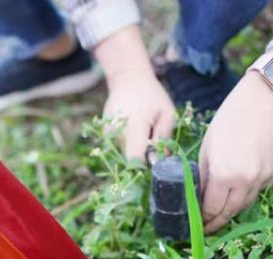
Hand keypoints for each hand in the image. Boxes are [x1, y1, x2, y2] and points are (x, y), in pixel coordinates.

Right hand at [92, 25, 174, 160]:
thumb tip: (160, 160)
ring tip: (143, 130)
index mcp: (135, 122)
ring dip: (136, 148)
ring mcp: (108, 131)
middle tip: (152, 138)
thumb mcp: (167, 113)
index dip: (146, 164)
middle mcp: (117, 128)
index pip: (135, 157)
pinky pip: (120, 146)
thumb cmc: (152, 96)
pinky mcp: (104, 132)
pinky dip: (129, 143)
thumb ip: (165, 137)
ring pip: (124, 153)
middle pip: (130, 157)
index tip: (156, 158)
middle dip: (143, 156)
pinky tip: (133, 128)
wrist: (128, 80)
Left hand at [198, 72, 272, 232]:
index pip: (213, 209)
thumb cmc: (227, 123)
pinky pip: (257, 190)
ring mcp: (262, 177)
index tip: (198, 226)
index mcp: (224, 174)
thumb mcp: (207, 149)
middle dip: (218, 222)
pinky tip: (237, 190)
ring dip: (232, 210)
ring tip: (221, 212)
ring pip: (246, 204)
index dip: (205, 221)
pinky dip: (246, 194)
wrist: (260, 104)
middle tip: (208, 226)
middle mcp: (245, 180)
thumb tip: (199, 197)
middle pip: (230, 212)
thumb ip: (204, 176)